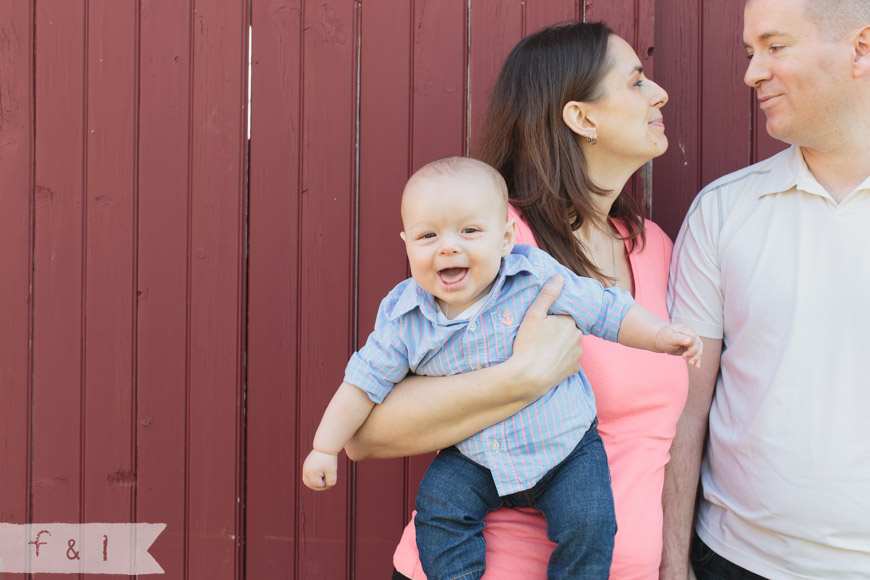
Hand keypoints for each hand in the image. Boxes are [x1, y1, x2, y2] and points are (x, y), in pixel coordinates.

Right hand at [302, 449, 338, 490]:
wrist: (325, 447)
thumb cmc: (330, 460)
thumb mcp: (332, 472)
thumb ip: (331, 482)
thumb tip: (326, 486)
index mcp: (311, 473)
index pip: (318, 486)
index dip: (326, 484)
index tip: (331, 475)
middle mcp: (306, 471)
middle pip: (311, 486)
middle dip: (320, 485)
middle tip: (328, 479)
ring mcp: (304, 468)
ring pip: (307, 482)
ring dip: (316, 483)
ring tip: (324, 477)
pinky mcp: (305, 466)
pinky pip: (307, 477)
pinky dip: (313, 478)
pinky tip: (320, 473)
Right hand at [510, 276, 584, 398]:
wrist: (529, 377)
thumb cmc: (528, 344)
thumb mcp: (533, 315)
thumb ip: (547, 295)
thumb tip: (559, 277)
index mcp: (569, 321)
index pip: (564, 315)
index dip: (552, 319)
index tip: (542, 324)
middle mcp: (578, 336)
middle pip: (568, 329)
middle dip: (558, 331)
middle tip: (540, 337)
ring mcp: (577, 354)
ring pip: (570, 344)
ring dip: (561, 345)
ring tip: (543, 350)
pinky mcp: (573, 369)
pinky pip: (569, 360)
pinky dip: (561, 360)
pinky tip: (549, 361)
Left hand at [656, 324, 702, 368]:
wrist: (662, 341)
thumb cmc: (665, 338)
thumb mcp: (669, 338)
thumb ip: (679, 338)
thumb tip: (689, 341)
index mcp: (686, 330)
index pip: (694, 338)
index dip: (691, 347)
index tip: (684, 355)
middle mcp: (691, 335)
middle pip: (698, 345)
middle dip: (693, 354)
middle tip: (684, 358)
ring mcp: (693, 342)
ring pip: (699, 350)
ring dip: (696, 358)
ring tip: (691, 364)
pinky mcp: (691, 348)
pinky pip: (697, 354)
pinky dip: (697, 360)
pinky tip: (697, 366)